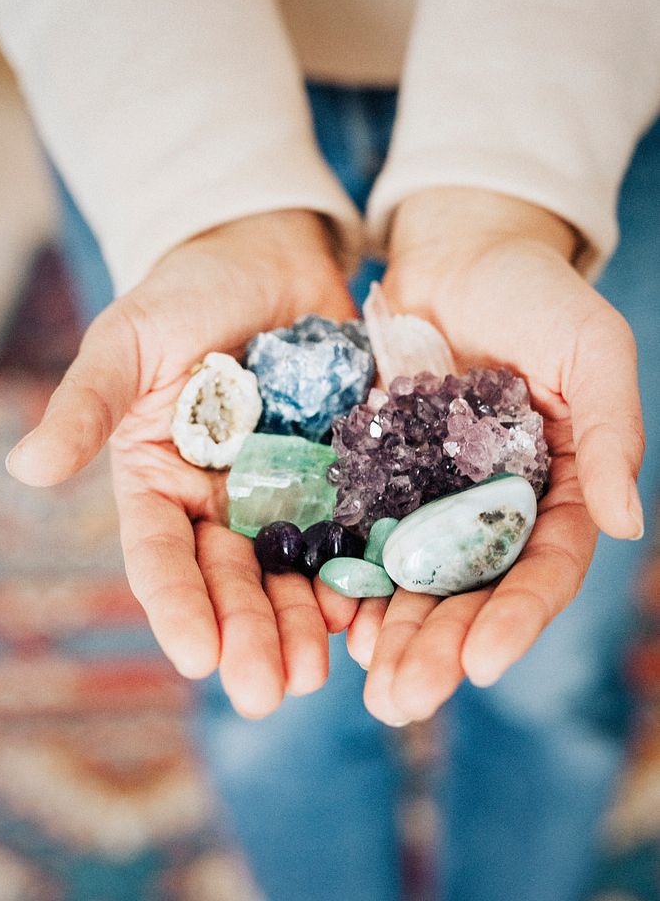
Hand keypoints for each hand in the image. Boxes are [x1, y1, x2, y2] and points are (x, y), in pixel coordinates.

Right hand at [6, 210, 357, 716]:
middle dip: (250, 635)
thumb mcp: (129, 342)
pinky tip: (378, 605)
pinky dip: (364, 567)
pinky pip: (355, 524)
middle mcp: (222, 499)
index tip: (195, 657)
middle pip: (233, 578)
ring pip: (294, 569)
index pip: (161, 557)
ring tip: (323, 669)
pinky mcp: (344, 468)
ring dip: (305, 621)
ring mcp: (287, 489)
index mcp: (161, 482)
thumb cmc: (184, 290)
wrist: (266, 252)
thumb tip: (26, 466)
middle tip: (273, 691)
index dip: (176, 607)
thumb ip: (87, 404)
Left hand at [344, 188, 643, 725]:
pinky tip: (326, 616)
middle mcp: (494, 503)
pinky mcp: (380, 471)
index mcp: (557, 486)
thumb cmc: (536, 292)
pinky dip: (348, 577)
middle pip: (472, 591)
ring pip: (414, 578)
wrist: (460, 250)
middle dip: (440, 647)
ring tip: (364, 686)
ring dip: (391, 634)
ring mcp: (434, 493)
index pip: (545, 566)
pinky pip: (362, 532)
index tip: (481, 664)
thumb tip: (627, 521)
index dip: (518, 617)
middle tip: (402, 701)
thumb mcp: (591, 348)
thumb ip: (613, 429)